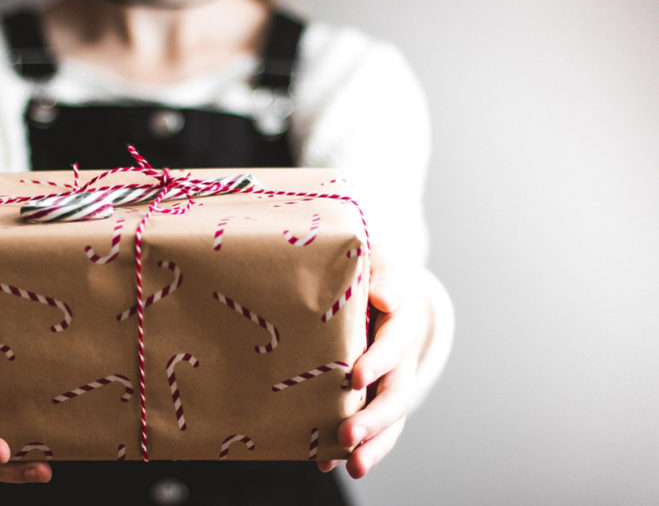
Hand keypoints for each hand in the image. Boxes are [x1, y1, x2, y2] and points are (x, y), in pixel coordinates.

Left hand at [318, 250, 431, 477]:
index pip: (394, 343)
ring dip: (373, 445)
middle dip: (374, 419)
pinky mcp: (372, 397)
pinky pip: (369, 428)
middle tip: (348, 435)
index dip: (378, 361)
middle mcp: (401, 359)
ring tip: (352, 467)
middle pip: (396, 394)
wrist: (380, 289)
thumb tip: (383, 298)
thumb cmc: (371, 272)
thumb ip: (382, 277)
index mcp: (402, 322)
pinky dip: (352, 447)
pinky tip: (326, 463)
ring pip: (389, 420)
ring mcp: (389, 382)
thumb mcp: (379, 263)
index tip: (355, 377)